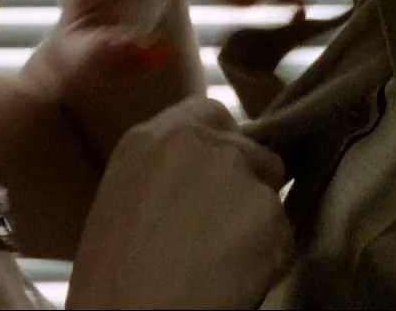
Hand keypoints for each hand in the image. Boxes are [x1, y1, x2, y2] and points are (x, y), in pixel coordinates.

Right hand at [65, 96, 294, 308]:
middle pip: (253, 150)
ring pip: (270, 194)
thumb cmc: (111, 278)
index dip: (224, 149)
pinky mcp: (268, 212)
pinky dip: (269, 262)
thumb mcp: (122, 201)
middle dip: (247, 187)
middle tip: (220, 233)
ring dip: (258, 226)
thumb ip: (163, 173)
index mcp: (149, 138)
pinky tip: (234, 282)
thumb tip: (199, 181)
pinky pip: (284, 238)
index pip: (212, 114)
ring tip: (221, 264)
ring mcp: (237, 172)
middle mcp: (197, 141)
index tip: (215, 185)